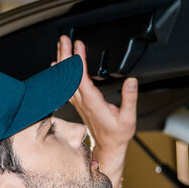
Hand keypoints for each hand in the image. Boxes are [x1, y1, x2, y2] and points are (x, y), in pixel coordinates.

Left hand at [54, 35, 137, 156]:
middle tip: (64, 39)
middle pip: (69, 75)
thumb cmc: (118, 134)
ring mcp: (78, 103)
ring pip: (65, 79)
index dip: (78, 60)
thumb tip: (131, 80)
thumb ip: (130, 98)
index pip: (81, 77)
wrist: (109, 147)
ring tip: (61, 46)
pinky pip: (66, 85)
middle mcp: (82, 102)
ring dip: (63, 61)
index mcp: (93, 102)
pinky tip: (57, 66)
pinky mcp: (79, 104)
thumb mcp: (129, 117)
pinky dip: (61, 73)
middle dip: (66, 55)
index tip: (78, 45)